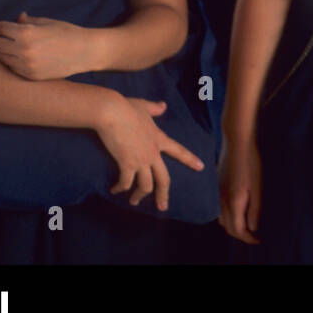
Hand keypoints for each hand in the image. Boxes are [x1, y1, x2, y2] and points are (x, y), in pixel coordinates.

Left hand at [0, 12, 94, 79]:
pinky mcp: (31, 76)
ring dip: (4, 52)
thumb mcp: (47, 22)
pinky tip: (21, 58)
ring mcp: (26, 65)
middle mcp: (23, 49)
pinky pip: (13, 68)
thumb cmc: (67, 32)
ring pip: (2, 58)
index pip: (0, 28)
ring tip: (12, 48)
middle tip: (1, 37)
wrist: (85, 52)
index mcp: (26, 32)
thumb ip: (28, 22)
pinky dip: (13, 62)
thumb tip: (16, 20)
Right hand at [95, 96, 204, 212]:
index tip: (201, 167)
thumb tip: (163, 105)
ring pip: (146, 186)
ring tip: (134, 202)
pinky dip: (120, 188)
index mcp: (159, 138)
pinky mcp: (127, 163)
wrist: (112, 111)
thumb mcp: (144, 106)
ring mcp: (141, 159)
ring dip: (139, 196)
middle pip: (164, 179)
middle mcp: (153, 152)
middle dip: (163, 195)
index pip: (179, 151)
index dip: (190, 159)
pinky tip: (114, 190)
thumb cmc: (126, 107)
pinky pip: (126, 183)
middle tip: (163, 207)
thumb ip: (154, 108)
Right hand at [219, 136, 262, 244]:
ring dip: (233, 226)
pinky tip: (237, 211)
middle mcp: (222, 201)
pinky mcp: (217, 188)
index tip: (258, 240)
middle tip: (254, 236)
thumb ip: (255, 209)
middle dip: (241, 235)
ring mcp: (217, 194)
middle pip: (228, 228)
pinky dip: (228, 217)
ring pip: (222, 219)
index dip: (248, 239)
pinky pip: (220, 210)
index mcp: (233, 202)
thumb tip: (253, 228)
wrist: (236, 143)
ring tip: (247, 226)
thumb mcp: (257, 187)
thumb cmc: (250, 163)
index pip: (238, 230)